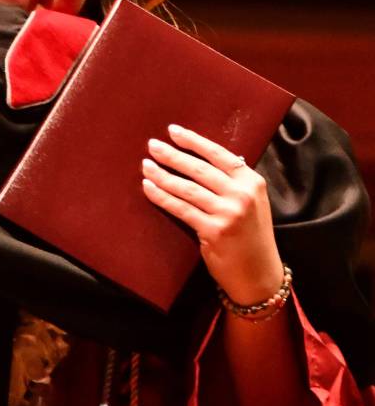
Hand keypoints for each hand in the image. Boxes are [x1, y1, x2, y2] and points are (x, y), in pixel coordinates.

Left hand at [141, 124, 283, 305]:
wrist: (258, 274)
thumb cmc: (250, 236)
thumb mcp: (252, 202)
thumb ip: (233, 182)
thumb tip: (200, 158)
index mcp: (252, 182)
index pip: (219, 154)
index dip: (194, 141)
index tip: (173, 131)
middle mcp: (242, 195)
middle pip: (199, 169)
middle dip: (172, 155)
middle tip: (152, 146)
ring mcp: (228, 213)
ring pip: (187, 188)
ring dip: (162, 175)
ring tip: (146, 165)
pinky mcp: (213, 231)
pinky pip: (181, 208)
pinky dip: (162, 196)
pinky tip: (148, 187)